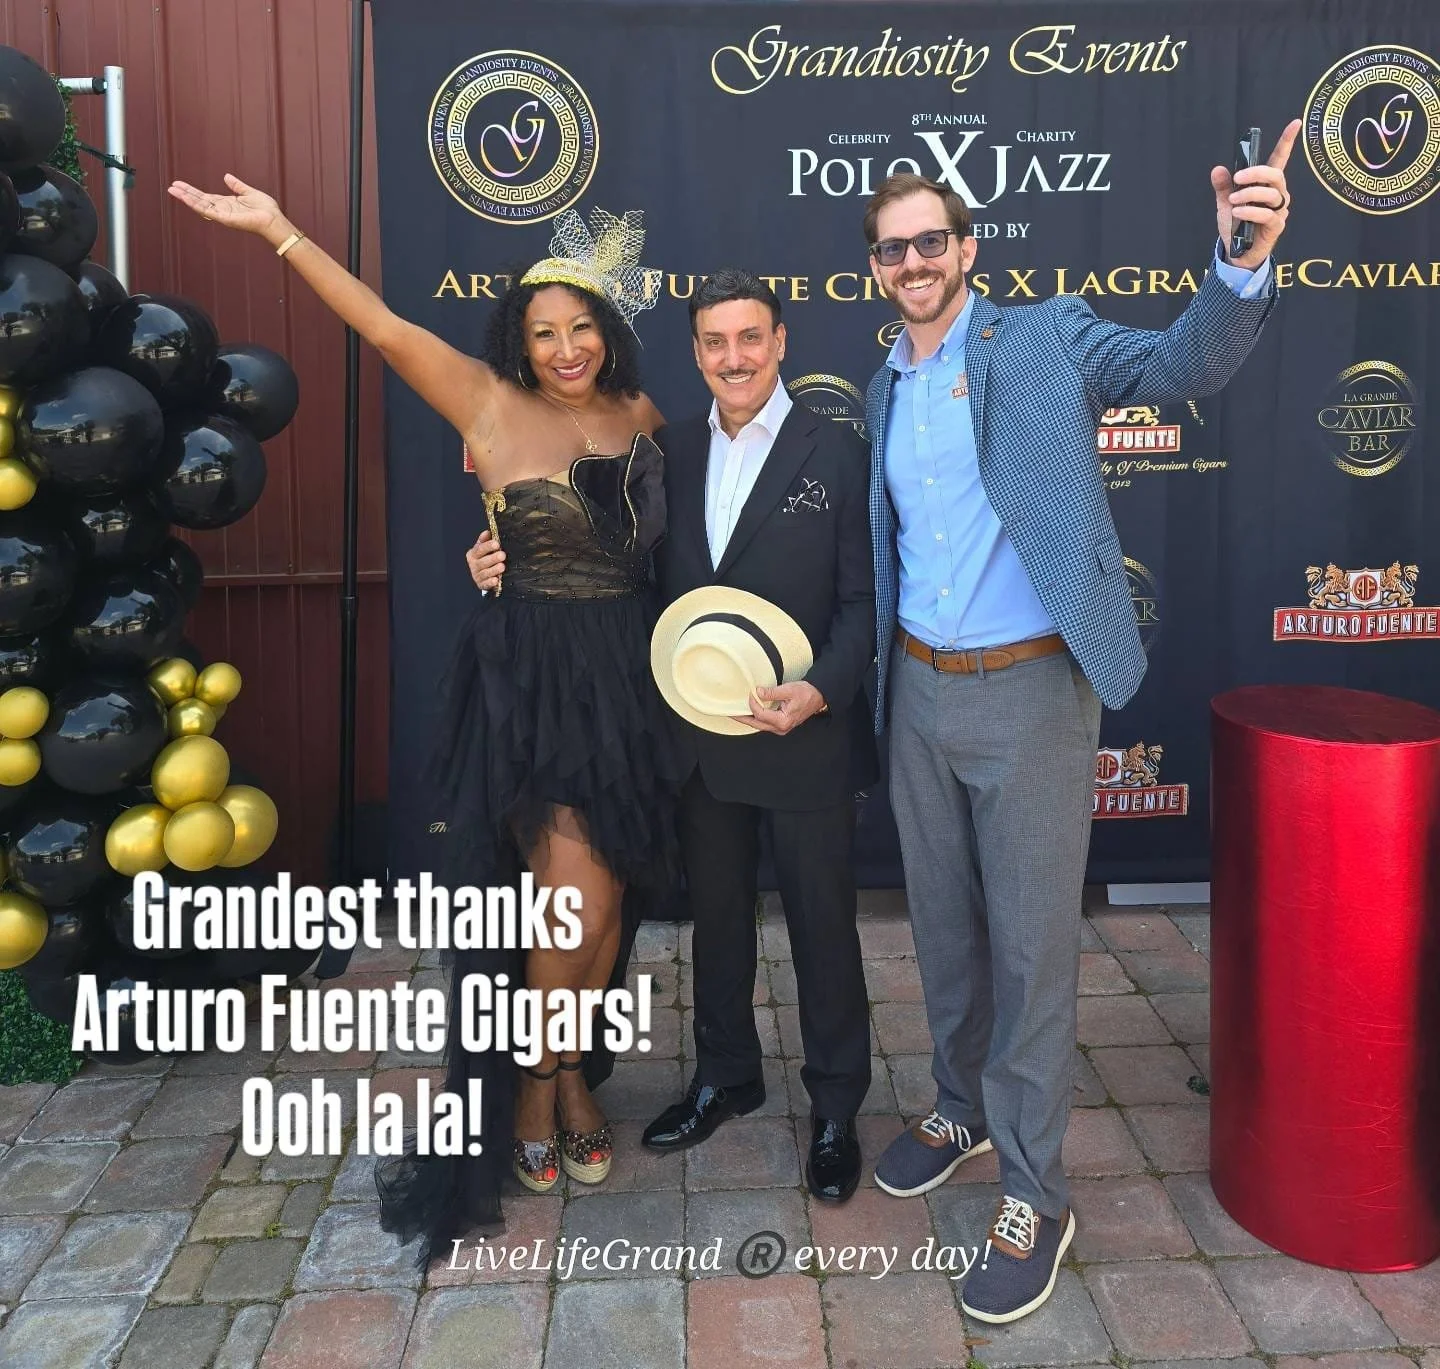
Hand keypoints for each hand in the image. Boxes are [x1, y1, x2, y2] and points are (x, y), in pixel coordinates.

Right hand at [168, 173, 286, 241]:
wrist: (274, 220)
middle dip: (185, 193)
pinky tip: (186, 198)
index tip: (179, 185)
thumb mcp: (249, 192)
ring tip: (173, 191)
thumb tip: (226, 176)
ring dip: (186, 198)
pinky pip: (208, 211)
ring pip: (200, 206)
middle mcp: (223, 209)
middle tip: (171, 187)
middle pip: (199, 200)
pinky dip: (196, 204)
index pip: (205, 197)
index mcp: (227, 203)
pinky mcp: (225, 219)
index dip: (192, 191)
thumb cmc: (266, 210)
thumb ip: (237, 185)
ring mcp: (223, 215)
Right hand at [465, 530, 504, 590]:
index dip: (488, 546)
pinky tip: (496, 580)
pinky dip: (491, 582)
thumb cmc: (484, 558)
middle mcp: (474, 565)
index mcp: (473, 554)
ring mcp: (477, 576)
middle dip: (493, 558)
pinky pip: (486, 584)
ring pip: (485, 573)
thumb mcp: (482, 548)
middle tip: (502, 555)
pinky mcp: (482, 585)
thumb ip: (484, 540)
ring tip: (502, 566)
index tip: (497, 543)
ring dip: (494, 570)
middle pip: (483, 562)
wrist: (480, 575)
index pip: (480, 549)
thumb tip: (488, 532)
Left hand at [734, 681, 826, 734]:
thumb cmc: (807, 694)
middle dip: (743, 719)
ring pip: (760, 725)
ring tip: (737, 714)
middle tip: (730, 714)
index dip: (753, 704)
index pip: (761, 714)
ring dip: (749, 719)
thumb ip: (772, 693)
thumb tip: (758, 692)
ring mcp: (781, 728)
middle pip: (757, 724)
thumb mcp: (789, 690)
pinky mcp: (781, 724)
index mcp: (783, 721)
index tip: (750, 694)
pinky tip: (749, 713)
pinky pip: (765, 723)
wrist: (819, 697)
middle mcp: (781, 728)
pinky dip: (756, 718)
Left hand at [1212, 118, 1299, 269]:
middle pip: (1275, 174)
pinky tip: (1238, 212)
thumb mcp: (1225, 203)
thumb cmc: (1236, 225)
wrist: (1236, 253)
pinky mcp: (1277, 225)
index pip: (1280, 159)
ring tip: (1232, 201)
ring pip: (1271, 193)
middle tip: (1237, 178)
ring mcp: (1279, 210)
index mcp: (1266, 184)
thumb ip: (1223, 187)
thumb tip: (1218, 169)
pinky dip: (1250, 211)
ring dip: (1249, 194)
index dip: (1287, 141)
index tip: (1295, 123)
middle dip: (1256, 172)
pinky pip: (1266, 214)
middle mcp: (1277, 194)